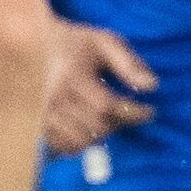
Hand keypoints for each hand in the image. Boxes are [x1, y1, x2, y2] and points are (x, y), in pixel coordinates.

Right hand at [41, 21, 155, 154]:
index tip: (150, 111)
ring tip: (111, 120)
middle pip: (96, 126)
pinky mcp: (39, 125)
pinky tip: (91, 129)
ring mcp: (45, 115)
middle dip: (120, 123)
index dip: (133, 113)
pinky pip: (64, 147)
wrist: (38, 45)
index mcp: (72, 76)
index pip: (107, 106)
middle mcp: (55, 98)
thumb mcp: (106, 42)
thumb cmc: (77, 44)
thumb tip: (152, 86)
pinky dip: (82, 144)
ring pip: (81, 141)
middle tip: (129, 113)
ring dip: (102, 135)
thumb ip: (129, 64)